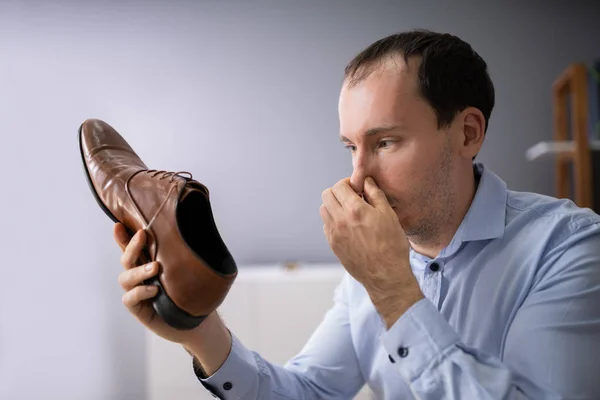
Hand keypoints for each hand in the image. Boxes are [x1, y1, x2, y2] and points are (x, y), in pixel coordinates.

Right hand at [114, 223, 213, 345]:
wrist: (197, 321)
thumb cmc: (193, 294)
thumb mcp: (190, 271)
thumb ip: (187, 256)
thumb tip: (199, 231)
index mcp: (149, 264)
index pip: (134, 249)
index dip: (124, 237)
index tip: (119, 224)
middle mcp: (140, 277)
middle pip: (127, 259)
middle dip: (131, 246)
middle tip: (142, 235)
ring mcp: (137, 292)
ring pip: (125, 277)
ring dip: (138, 270)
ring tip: (155, 267)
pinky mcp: (138, 309)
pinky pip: (130, 298)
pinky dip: (140, 292)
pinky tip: (153, 290)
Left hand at [320, 177, 423, 326]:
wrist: (386, 275)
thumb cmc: (392, 245)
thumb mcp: (389, 215)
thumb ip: (375, 195)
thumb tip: (366, 182)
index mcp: (354, 210)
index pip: (339, 186)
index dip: (348, 183)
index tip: (357, 188)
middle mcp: (340, 220)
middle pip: (327, 195)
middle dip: (338, 192)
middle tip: (352, 197)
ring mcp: (334, 234)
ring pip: (324, 210)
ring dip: (334, 206)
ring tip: (349, 211)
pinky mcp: (333, 245)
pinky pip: (326, 226)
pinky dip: (333, 220)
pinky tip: (348, 225)